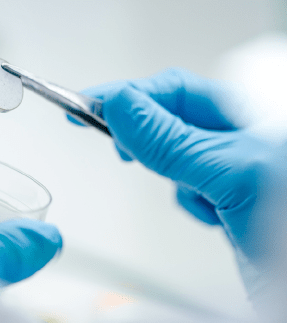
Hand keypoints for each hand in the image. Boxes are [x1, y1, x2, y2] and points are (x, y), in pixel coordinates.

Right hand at [69, 68, 286, 298]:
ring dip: (174, 176)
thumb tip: (122, 108)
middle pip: (171, 118)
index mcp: (253, 113)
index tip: (88, 107)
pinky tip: (213, 215)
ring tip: (198, 192)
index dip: (129, 96)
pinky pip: (188, 187)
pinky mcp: (226, 197)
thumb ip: (172, 141)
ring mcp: (233, 168)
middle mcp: (243, 136)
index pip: (176, 89)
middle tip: (112, 142)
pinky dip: (189, 202)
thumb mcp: (231, 174)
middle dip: (147, 138)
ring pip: (176, 155)